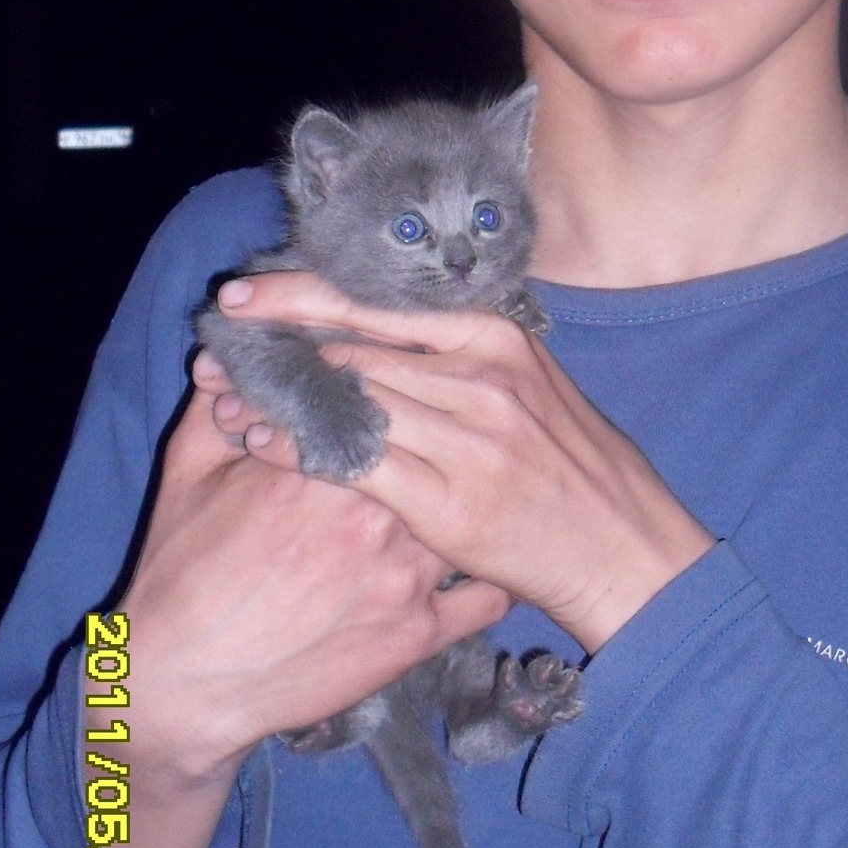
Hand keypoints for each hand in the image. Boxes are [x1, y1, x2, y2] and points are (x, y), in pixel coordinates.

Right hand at [125, 383, 510, 779]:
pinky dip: (487, 577)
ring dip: (463, 502)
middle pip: (432, 451)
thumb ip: (216, 405)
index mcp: (321, 467)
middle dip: (428, 443)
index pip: (376, 402)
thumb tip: (227, 356)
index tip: (375, 402)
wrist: (183, 688)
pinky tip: (477, 563)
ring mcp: (407, 578)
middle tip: (423, 446)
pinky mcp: (421, 634)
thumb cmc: (179, 575)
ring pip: (467, 514)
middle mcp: (377, 516)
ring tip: (459, 497)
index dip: (380, 396)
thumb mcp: (188, 473)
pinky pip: (487, 596)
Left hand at [211, 272, 714, 653]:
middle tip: (220, 349)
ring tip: (225, 393)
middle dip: (277, 347)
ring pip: (344, 399)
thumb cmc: (576, 472)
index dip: (300, 295)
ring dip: (276, 397)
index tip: (244, 295)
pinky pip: (350, 462)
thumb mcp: (534, 389)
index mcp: (496, 340)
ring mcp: (467, 440)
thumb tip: (390, 334)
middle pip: (349, 347)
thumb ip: (466, 357)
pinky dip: (295, 448)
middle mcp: (480, 377)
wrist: (627, 552)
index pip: (378, 303)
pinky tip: (259, 443)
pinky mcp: (448, 503)